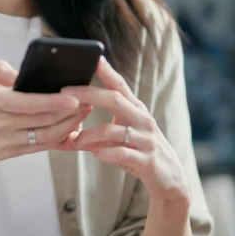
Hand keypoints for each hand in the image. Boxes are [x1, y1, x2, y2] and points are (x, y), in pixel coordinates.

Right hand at [0, 61, 89, 172]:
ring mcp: (4, 142)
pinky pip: (39, 148)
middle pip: (41, 120)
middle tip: (88, 100)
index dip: (53, 102)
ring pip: (44, 136)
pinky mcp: (8, 154)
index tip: (73, 96)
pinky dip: (57, 139)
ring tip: (82, 114)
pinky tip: (69, 129)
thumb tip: (21, 73)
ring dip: (68, 126)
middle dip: (69, 112)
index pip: (27, 103)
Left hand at [58, 57, 189, 203]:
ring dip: (88, 135)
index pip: (120, 86)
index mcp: (136, 110)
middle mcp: (143, 120)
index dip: (107, 71)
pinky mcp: (147, 161)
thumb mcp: (122, 136)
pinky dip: (106, 152)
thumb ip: (97, 132)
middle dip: (88, 95)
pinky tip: (95, 154)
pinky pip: (122, 153)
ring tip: (74, 141)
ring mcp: (146, 140)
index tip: (93, 57)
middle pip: (114, 100)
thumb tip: (65, 131)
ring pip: (113, 130)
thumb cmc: (139, 152)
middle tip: (65, 95)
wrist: (170, 178)